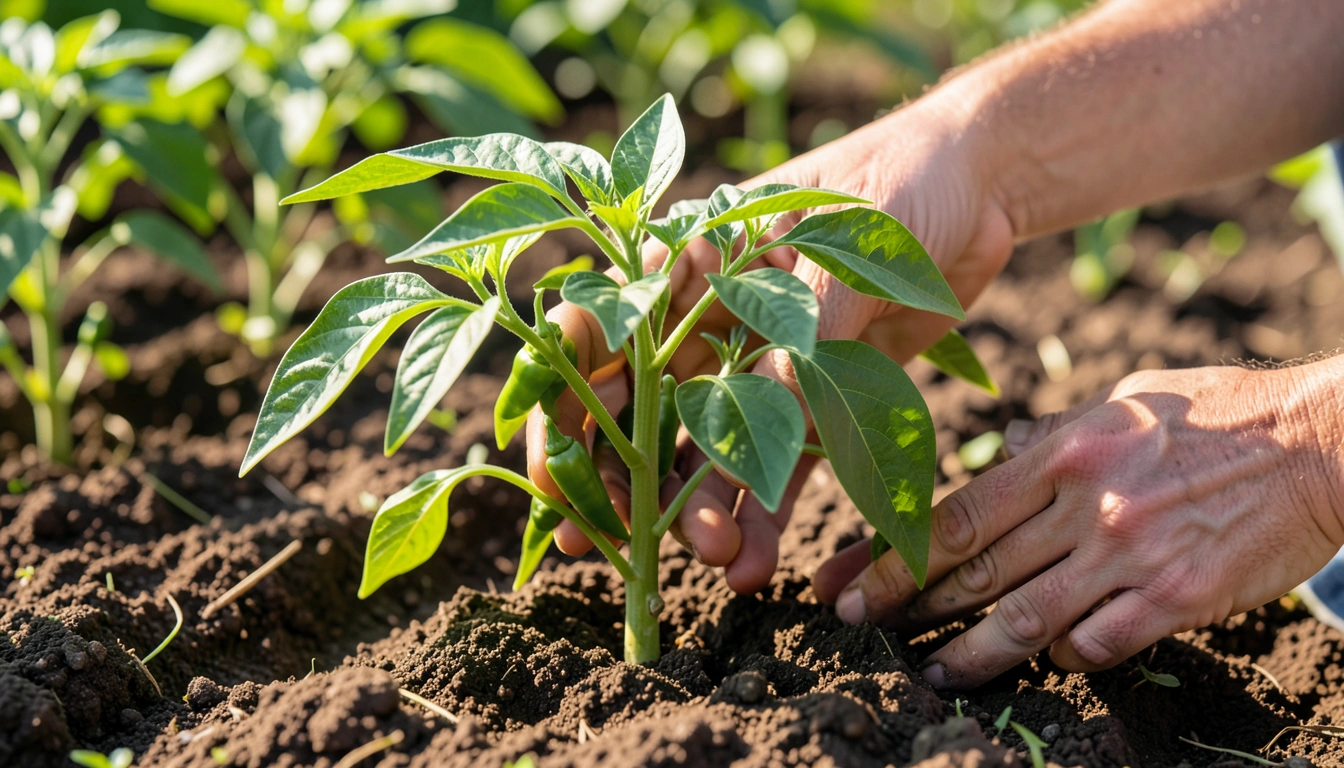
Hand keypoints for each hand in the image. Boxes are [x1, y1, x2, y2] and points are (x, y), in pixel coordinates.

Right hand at [526, 91, 1015, 592]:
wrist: (980, 184)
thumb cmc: (900, 178)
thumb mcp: (844, 239)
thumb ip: (802, 321)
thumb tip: (770, 409)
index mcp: (688, 261)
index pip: (593, 335)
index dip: (563, 407)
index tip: (558, 479)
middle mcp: (705, 318)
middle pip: (635, 410)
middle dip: (621, 481)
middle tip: (620, 544)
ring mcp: (754, 364)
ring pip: (701, 452)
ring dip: (697, 511)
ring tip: (718, 562)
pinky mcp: (810, 400)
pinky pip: (774, 468)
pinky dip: (762, 516)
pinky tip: (753, 563)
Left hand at [813, 360, 1343, 688]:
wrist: (1321, 438)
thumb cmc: (1221, 412)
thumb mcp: (1127, 400)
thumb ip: (1057, 434)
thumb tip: (1003, 451)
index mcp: (1064, 451)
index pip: (955, 513)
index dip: (893, 553)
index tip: (849, 579)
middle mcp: (1085, 503)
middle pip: (975, 568)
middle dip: (907, 603)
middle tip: (857, 626)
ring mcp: (1131, 552)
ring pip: (1026, 617)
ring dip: (971, 652)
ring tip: (932, 673)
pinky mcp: (1179, 595)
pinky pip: (1101, 641)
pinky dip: (1067, 655)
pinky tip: (1050, 660)